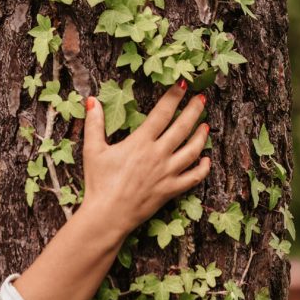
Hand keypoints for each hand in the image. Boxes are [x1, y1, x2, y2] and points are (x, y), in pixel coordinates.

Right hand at [81, 81, 210, 233]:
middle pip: (183, 127)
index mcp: (140, 142)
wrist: (108, 215)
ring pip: (192, 150)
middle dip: (194, 110)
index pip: (162, 113)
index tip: (183, 84)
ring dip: (201, 136)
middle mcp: (158, 155)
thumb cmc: (99, 182)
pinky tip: (206, 160)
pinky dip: (203, 168)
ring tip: (205, 126)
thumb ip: (95, 124)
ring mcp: (167, 173)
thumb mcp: (92, 150)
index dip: (174, 96)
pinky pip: (193, 177)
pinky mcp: (171, 189)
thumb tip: (92, 100)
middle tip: (202, 98)